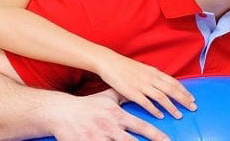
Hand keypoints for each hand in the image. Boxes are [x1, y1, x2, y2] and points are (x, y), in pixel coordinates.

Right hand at [48, 89, 168, 140]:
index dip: (156, 135)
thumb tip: (135, 93)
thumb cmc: (86, 105)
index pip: (141, 126)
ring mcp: (98, 138)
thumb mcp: (106, 97)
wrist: (61, 112)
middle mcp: (110, 128)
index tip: (168, 140)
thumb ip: (122, 96)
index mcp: (118, 116)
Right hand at [96, 51, 196, 118]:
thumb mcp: (144, 69)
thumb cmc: (126, 67)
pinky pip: (146, 103)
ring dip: (172, 107)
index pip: (174, 82)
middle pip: (171, 90)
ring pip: (161, 97)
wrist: (110, 63)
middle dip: (184, 99)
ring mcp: (142, 85)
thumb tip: (165, 84)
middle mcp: (151, 78)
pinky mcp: (132, 92)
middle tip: (193, 108)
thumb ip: (154, 77)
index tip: (192, 98)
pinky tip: (161, 116)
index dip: (184, 91)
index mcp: (154, 72)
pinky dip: (155, 110)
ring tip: (179, 115)